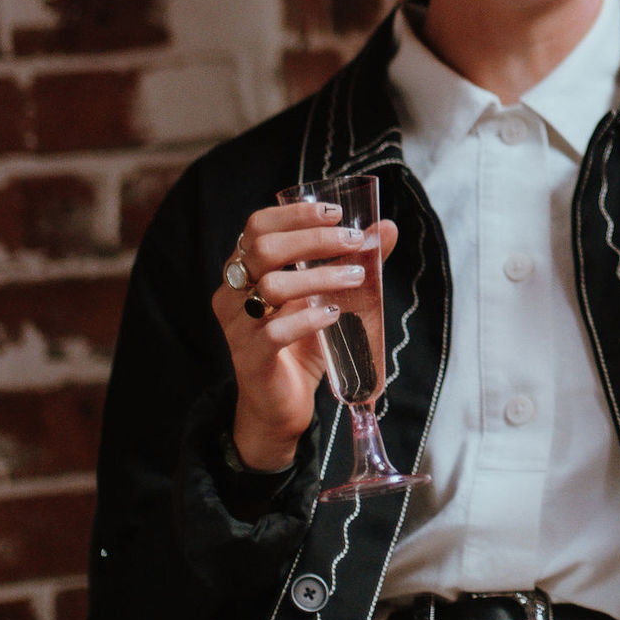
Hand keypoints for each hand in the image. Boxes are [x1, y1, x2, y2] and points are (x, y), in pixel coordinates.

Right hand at [210, 203, 400, 472]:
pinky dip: (308, 319)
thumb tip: (387, 228)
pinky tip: (333, 315)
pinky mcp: (249, 358)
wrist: (280, 406)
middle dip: (314, 239)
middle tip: (354, 242)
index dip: (294, 214)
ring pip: (270, 286)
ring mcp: (236, 326)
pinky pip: (273, 332)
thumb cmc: (300, 344)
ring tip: (355, 277)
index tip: (335, 213)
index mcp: (244, 270)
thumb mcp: (327, 298)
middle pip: (263, 249)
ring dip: (319, 276)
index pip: (257, 226)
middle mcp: (231, 293)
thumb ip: (352, 262)